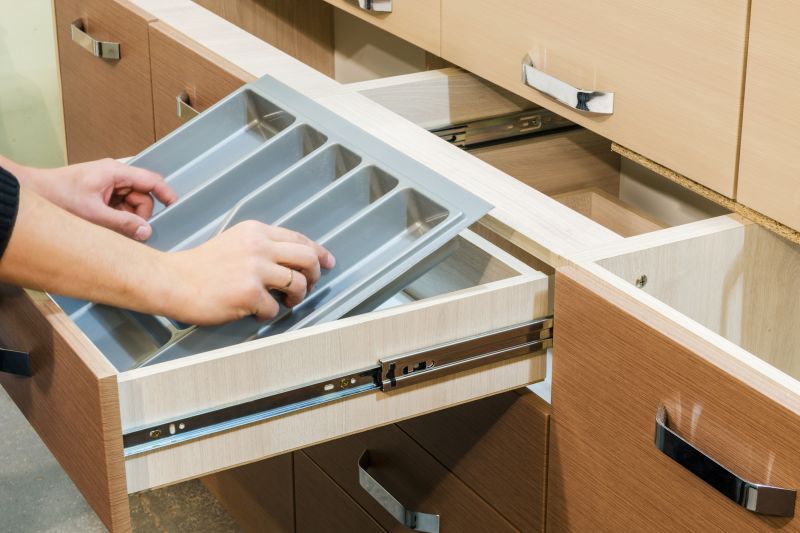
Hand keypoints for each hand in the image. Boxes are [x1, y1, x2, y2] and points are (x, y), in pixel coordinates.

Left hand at [21, 158, 175, 240]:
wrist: (33, 193)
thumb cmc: (57, 195)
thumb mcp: (94, 214)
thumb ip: (123, 224)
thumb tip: (146, 232)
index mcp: (115, 172)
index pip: (151, 180)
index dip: (166, 193)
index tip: (175, 206)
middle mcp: (114, 175)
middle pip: (142, 196)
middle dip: (139, 215)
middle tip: (129, 229)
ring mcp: (107, 184)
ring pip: (131, 204)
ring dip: (126, 218)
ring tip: (108, 225)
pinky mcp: (101, 194)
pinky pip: (120, 207)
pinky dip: (117, 217)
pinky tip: (105, 224)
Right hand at [161, 222, 335, 325]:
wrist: (173, 281)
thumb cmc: (201, 267)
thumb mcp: (235, 242)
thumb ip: (263, 246)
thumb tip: (294, 262)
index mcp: (256, 231)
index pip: (299, 238)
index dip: (319, 252)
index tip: (328, 262)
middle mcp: (259, 246)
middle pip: (308, 258)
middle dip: (315, 274)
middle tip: (309, 286)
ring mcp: (255, 269)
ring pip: (299, 283)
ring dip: (297, 297)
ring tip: (285, 301)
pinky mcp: (250, 293)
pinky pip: (276, 307)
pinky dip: (270, 313)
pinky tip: (256, 311)